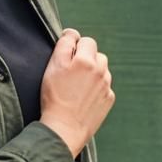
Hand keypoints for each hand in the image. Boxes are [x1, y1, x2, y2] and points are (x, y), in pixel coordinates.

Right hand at [39, 28, 114, 156]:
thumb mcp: (53, 66)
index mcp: (86, 60)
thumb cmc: (54, 97)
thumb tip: (72, 33)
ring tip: (77, 86)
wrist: (64, 128)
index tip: (67, 56)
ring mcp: (106, 85)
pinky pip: (105, 86)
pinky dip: (96, 88)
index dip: (75, 46)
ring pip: (102, 70)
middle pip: (96, 54)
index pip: (85, 40)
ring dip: (93, 72)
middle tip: (71, 72)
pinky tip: (83, 97)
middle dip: (86, 58)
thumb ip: (65, 44)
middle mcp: (100, 70)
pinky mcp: (108, 99)